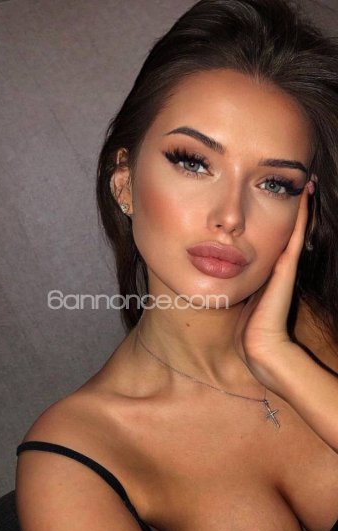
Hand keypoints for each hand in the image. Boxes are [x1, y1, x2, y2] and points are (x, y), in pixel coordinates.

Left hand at [234, 179, 314, 380]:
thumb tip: (223, 272)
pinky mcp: (287, 269)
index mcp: (269, 273)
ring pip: (294, 229)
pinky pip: (294, 235)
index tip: (279, 199)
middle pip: (287, 231)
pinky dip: (301, 215)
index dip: (278, 221)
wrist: (259, 347)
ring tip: (306, 183)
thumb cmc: (248, 331)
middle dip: (292, 208)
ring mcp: (286, 267)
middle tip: (300, 183)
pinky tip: (304, 195)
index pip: (274, 240)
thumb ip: (243, 287)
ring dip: (301, 207)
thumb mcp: (243, 301)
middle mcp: (280, 266)